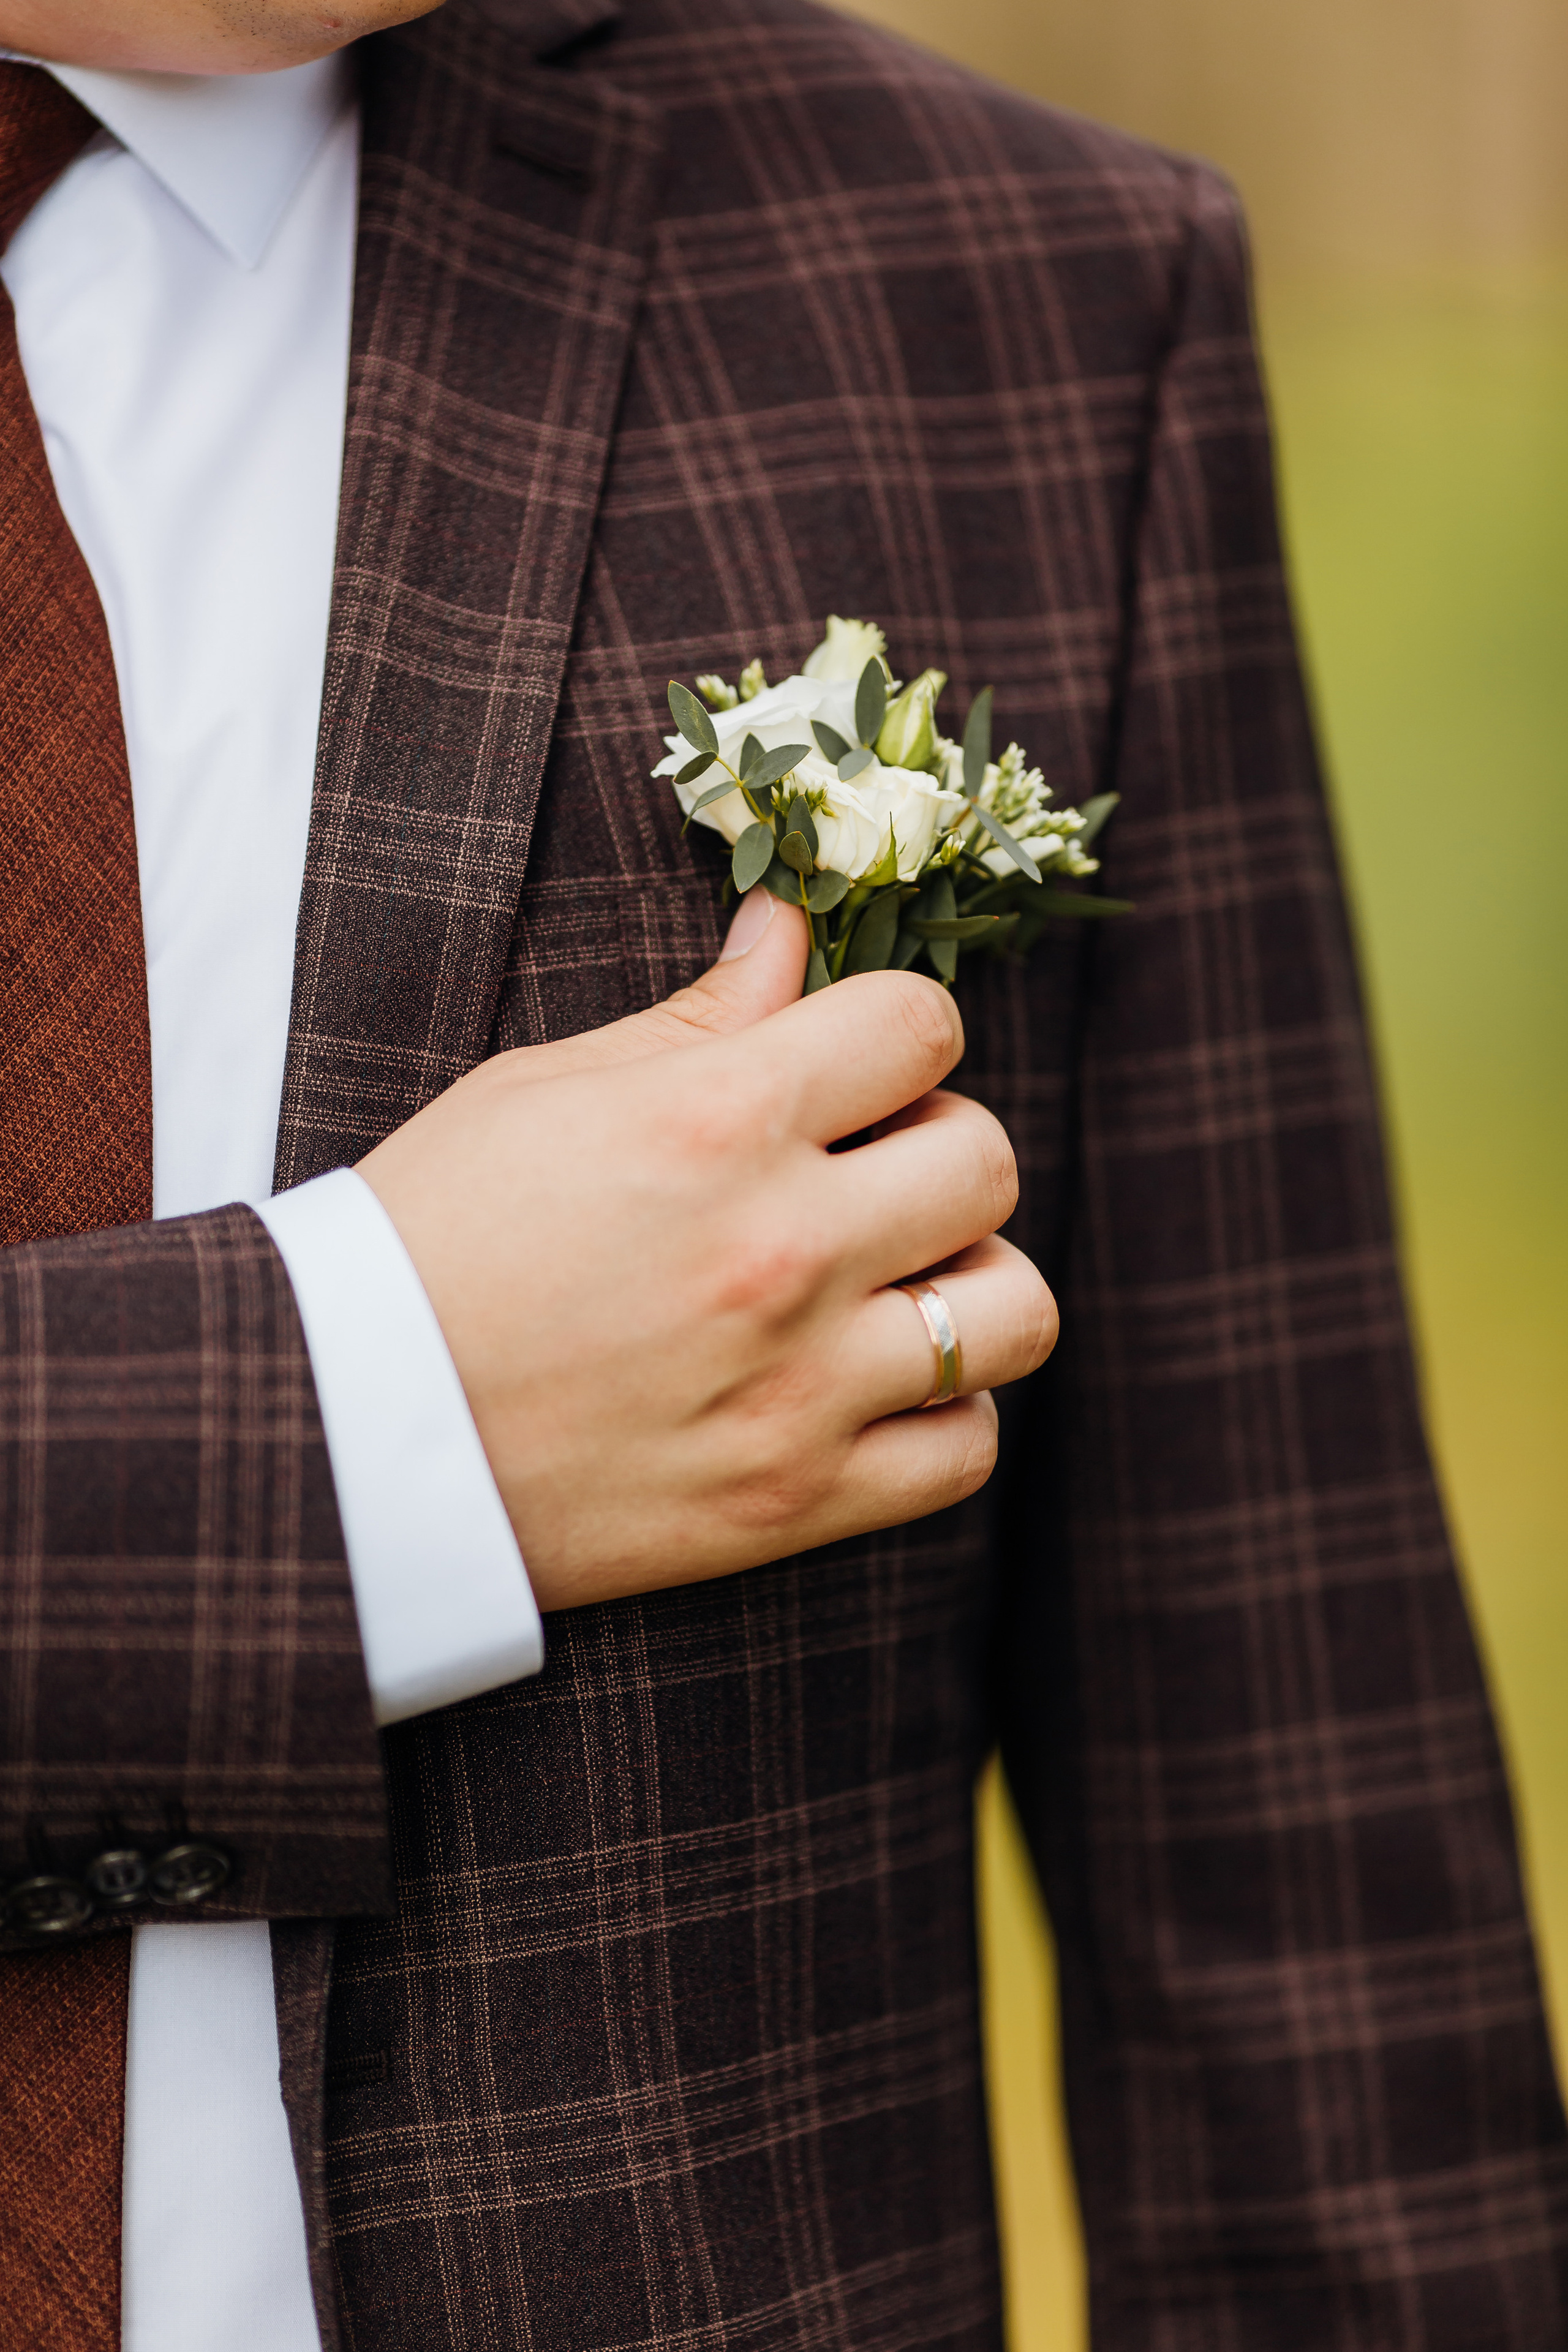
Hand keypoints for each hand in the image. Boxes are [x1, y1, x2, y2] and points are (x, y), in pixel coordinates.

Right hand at [357, 890, 1057, 1609]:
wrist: (351, 1430)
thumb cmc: (431, 1237)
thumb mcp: (545, 1090)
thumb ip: (700, 1014)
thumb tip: (789, 928)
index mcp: (716, 1121)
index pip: (922, 1027)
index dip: (898, 1033)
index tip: (857, 1065)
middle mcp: (781, 1248)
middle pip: (989, 1158)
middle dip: (939, 1147)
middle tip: (866, 1174)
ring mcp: (801, 1385)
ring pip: (1014, 1309)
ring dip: (971, 1282)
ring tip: (893, 1285)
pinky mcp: (795, 1501)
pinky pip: (967, 1449)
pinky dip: (945, 1413)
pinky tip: (875, 1385)